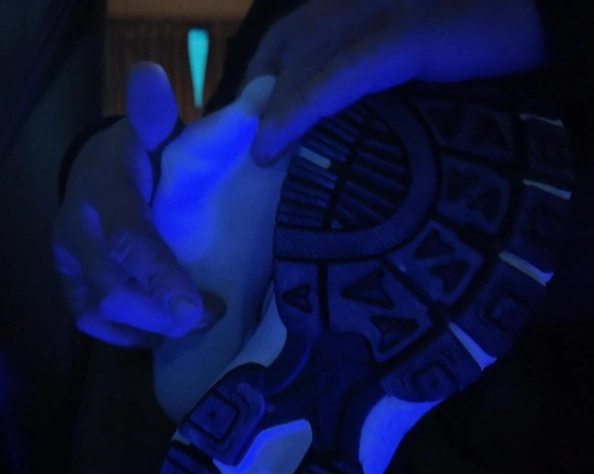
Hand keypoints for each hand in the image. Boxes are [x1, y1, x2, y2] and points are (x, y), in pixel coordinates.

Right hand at [53, 63, 225, 347]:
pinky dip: (126, 334)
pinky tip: (159, 332)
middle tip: (211, 314)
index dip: (159, 276)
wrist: (93, 170)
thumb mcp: (147, 130)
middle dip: (164, 311)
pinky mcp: (66, 282)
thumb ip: (153, 114)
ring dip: (150, 327)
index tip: (194, 308)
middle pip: (115, 287)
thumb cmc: (134, 154)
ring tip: (192, 324)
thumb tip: (150, 76)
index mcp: (103, 191)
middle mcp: (75, 230)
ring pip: (100, 311)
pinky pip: (88, 321)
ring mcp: (66, 261)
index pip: (127, 239)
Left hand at [246, 0, 547, 163]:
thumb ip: (369, 68)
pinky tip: (271, 145)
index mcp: (352, 4)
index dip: (264, 76)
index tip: (251, 120)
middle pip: (286, 47)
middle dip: (260, 96)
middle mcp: (354, 2)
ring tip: (256, 154)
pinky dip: (299, 112)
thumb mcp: (407, 52)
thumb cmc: (474, 37)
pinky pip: (335, 79)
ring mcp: (378, 13)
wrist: (538, 15)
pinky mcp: (402, 38)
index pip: (288, 36)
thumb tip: (339, 120)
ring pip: (303, 62)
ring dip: (273, 110)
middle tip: (247, 144)